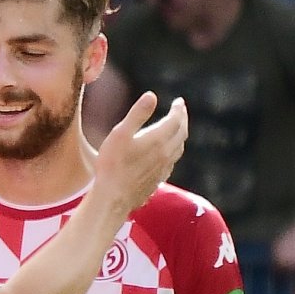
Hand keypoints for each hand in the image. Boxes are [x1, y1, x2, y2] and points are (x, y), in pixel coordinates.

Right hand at [93, 92, 187, 216]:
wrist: (112, 197)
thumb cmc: (112, 164)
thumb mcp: (120, 134)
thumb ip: (137, 114)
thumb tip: (152, 95)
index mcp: (158, 139)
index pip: (176, 120)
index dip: (178, 109)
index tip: (179, 102)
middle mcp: (166, 153)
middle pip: (181, 132)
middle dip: (182, 120)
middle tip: (180, 111)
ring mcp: (163, 168)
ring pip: (179, 148)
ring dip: (180, 135)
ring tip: (176, 129)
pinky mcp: (158, 179)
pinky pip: (172, 161)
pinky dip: (173, 151)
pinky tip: (166, 153)